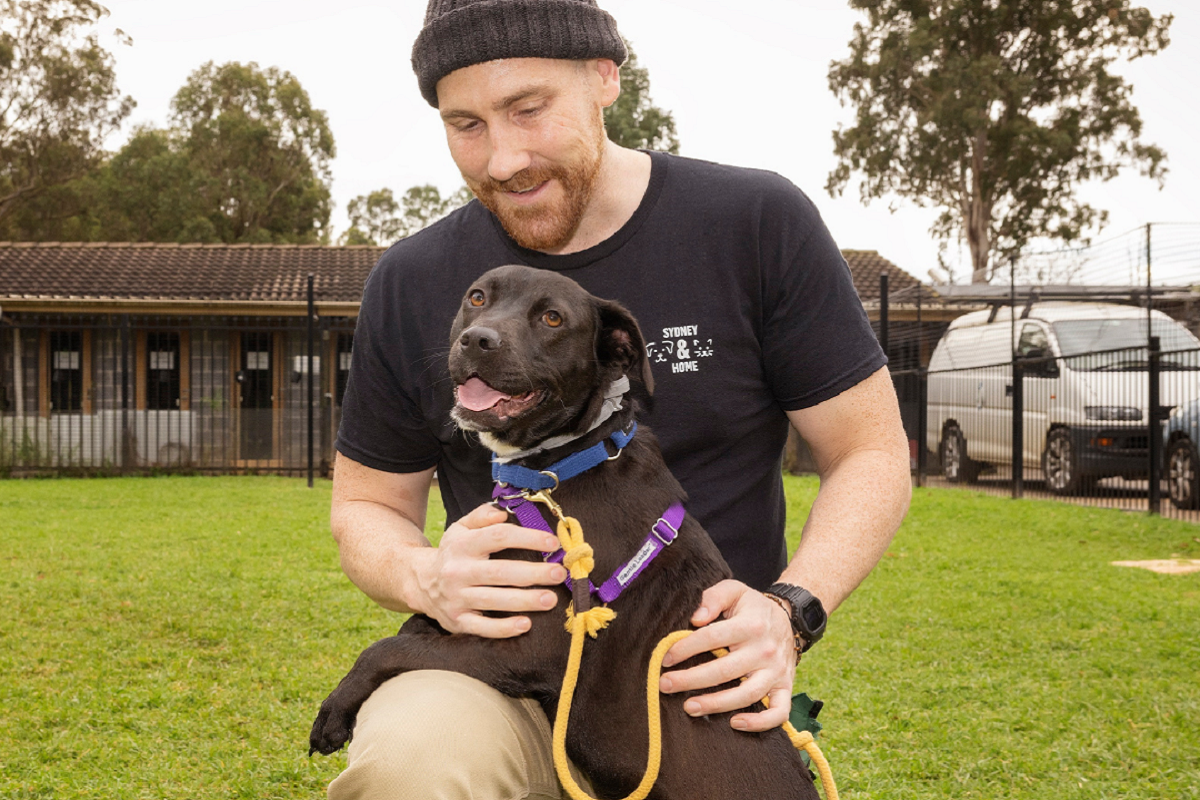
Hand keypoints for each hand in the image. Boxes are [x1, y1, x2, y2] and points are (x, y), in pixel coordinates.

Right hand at [412, 503, 566, 637]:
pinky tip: (526, 624)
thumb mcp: (461, 528)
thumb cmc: (454, 553)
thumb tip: (502, 513)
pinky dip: (504, 628)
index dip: (527, 538)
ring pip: (494, 600)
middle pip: (500, 571)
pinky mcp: (458, 621)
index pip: (498, 536)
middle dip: (533, 573)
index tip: (552, 542)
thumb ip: (482, 516)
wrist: (421, 583)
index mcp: (462, 544)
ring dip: (525, 600)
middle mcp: (458, 571)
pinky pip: (482, 627)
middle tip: (558, 573)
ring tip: (551, 599)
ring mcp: (457, 598)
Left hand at [658, 579, 796, 730]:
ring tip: (689, 707)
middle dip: (690, 680)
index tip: (666, 658)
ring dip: (715, 705)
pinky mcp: (785, 687)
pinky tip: (735, 723)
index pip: (712, 638)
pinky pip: (778, 713)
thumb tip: (695, 618)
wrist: (791, 619)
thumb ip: (713, 598)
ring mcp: (776, 672)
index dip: (685, 648)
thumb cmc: (753, 608)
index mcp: (750, 625)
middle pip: (724, 671)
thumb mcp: (735, 591)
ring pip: (746, 695)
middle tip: (665, 685)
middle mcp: (764, 650)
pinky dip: (759, 723)